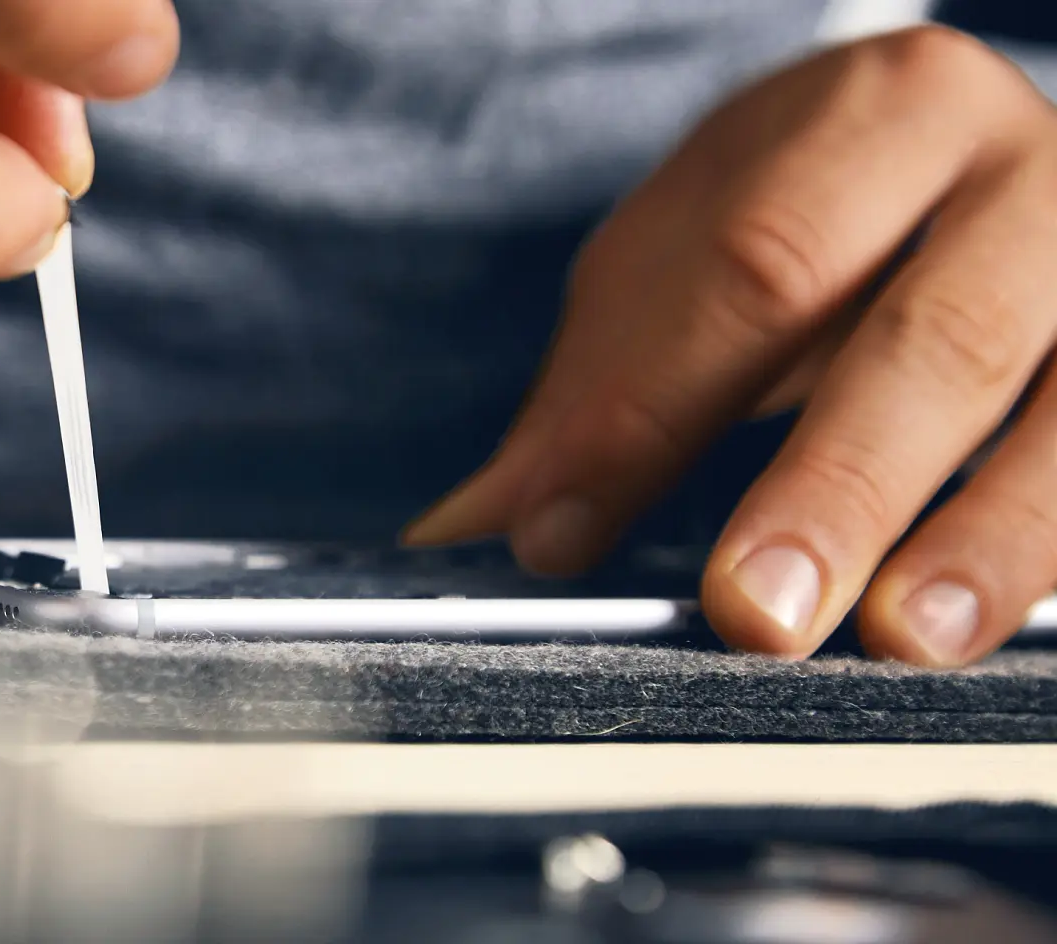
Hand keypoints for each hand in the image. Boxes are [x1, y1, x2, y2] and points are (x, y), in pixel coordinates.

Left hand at [403, 26, 1056, 666]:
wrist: (971, 157)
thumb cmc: (815, 210)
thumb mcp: (682, 258)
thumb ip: (600, 388)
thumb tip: (490, 525)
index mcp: (889, 110)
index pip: (764, 267)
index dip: (658, 409)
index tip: (563, 526)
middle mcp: (1027, 175)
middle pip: (938, 337)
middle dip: (838, 485)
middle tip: (754, 611)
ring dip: (990, 538)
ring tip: (899, 640)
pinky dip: (1050, 549)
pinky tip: (983, 627)